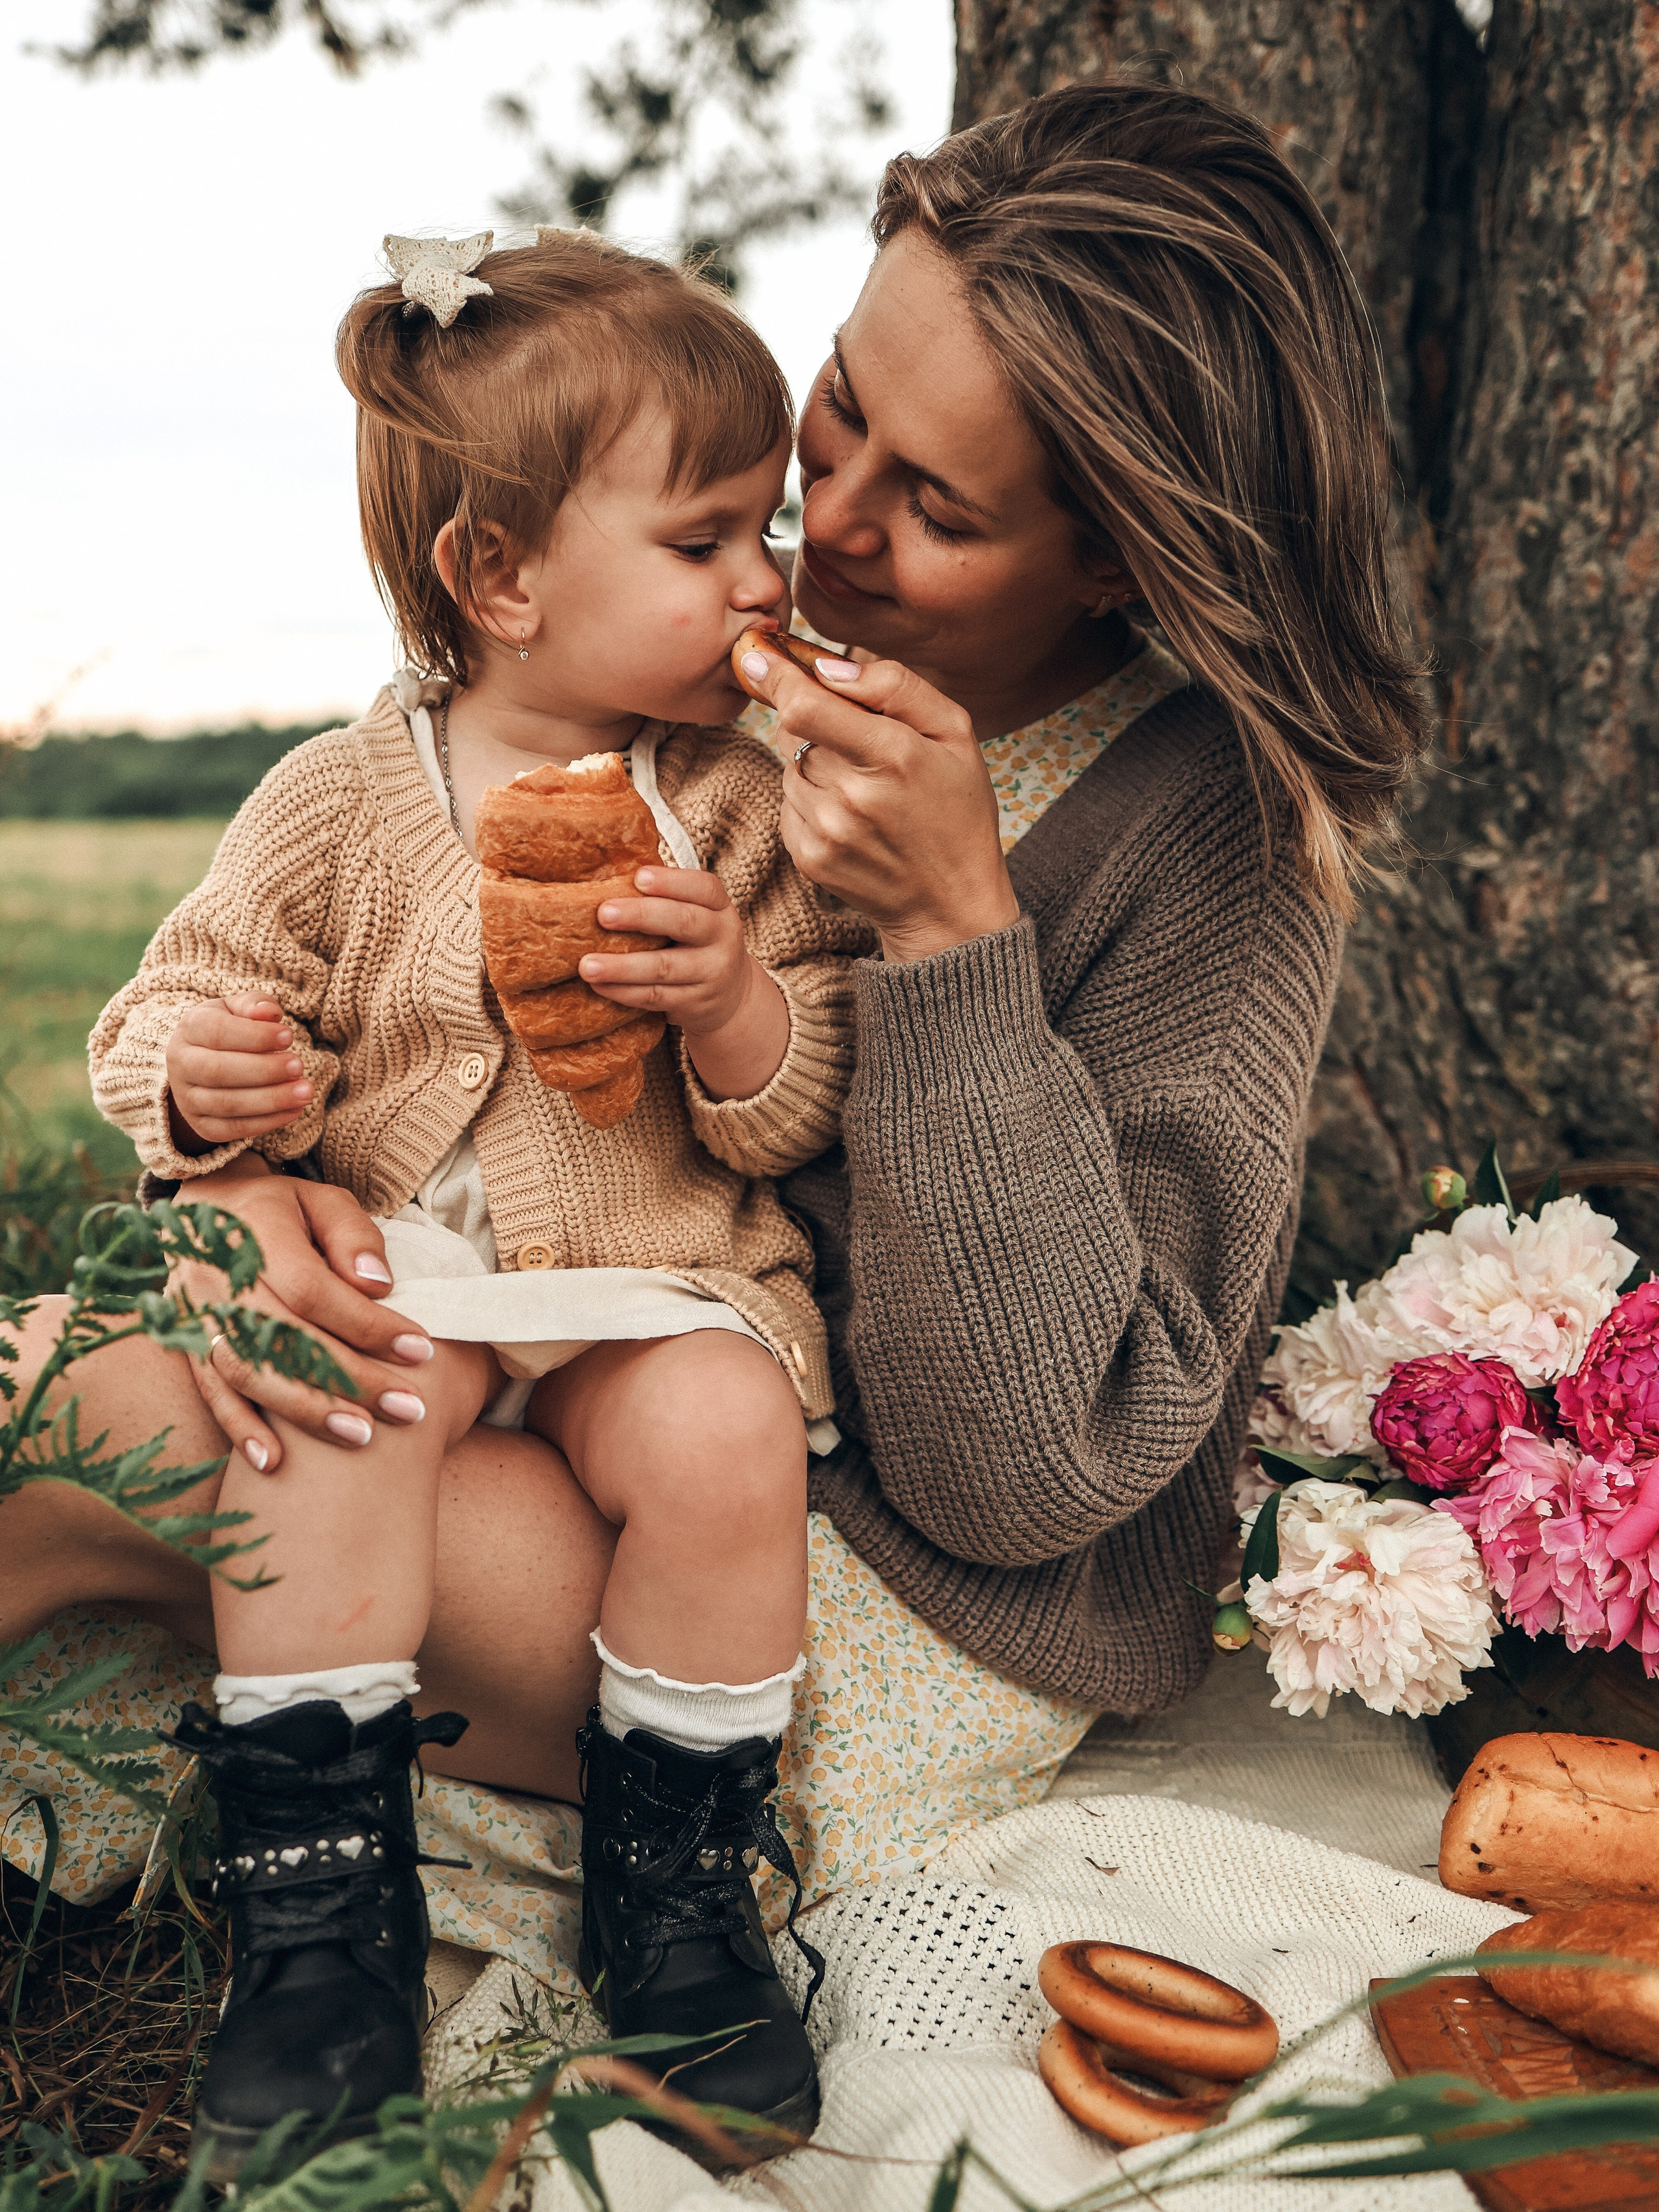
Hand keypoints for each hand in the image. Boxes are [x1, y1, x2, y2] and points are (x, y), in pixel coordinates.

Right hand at [165, 994, 312, 1153]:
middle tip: (299, 1066)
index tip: (289, 1037)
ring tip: (305, 1092)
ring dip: (271, 1100)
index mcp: (189, 1028)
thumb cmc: (229, 1030)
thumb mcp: (238, 1009)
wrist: (202, 1062)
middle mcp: (181, 1064)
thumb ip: (254, 1005)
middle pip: (219, 1071)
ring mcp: (188, 1098)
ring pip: (227, 1104)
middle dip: (264, 1070)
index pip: (217, 1032)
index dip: (255, 1036)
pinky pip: (233, 1129)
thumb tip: (269, 1012)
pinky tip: (294, 1110)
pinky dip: (267, 1122)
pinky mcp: (202, 1125)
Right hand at [176, 1156, 436, 1472]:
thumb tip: (377, 1284)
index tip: (420, 1349)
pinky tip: (274, 1463)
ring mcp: (196, 1315)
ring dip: (304, 1411)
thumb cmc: (283, 1208)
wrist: (205, 1209)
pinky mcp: (186, 1343)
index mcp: (254, 1235)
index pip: (312, 1291)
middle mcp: (218, 1279)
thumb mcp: (323, 1201)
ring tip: (362, 1438)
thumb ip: (352, 1235)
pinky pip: (210, 1391)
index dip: (365, 1325)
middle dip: (350, 1380)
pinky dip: (240, 1429)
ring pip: (248, 1373)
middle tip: (408, 1409)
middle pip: (283, 1339)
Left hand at [579, 867, 788, 1101]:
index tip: (639, 877)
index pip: (704, 888)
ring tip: (587, 965)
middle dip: (641, 916)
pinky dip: (624, 992)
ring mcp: (711, 974)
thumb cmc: (696, 943)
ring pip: (665, 968)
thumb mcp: (697, 915)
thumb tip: (604, 876)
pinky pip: (656, 997)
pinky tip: (599, 986)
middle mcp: (722, 939)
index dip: (672, 881)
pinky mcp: (695, 1003)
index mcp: (720, 908)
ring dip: (623, 967)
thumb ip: (665, 898)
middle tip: (602, 914)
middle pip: (684, 922)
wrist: (733, 997)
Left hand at [736, 646, 1019, 961]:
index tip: (756, 658)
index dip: (775, 677)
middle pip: (794, 732)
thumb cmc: (958, 809)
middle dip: (814, 723)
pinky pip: (789, 805)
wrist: (951, 903)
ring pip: (790, 767)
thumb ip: (896, 686)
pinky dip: (812, 801)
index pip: (806, 706)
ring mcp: (827, 832)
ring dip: (815, 764)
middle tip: (855, 742)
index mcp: (894, 756)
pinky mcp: (809, 859)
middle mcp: (853, 797)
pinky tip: (851, 817)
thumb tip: (828, 667)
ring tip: (864, 788)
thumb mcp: (955, 733)